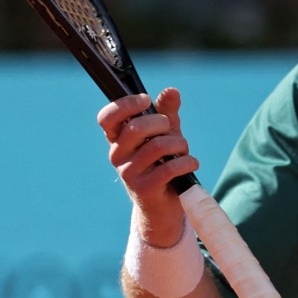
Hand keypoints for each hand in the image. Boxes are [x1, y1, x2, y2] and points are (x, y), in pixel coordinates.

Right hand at [97, 87, 198, 245]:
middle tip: (172, 132)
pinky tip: (191, 164)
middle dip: (163, 124)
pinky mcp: (144, 189)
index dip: (125, 105)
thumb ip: (167, 113)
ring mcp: (128, 173)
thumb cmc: (163, 164)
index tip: (146, 100)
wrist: (164, 206)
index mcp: (118, 139)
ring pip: (157, 146)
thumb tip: (171, 91)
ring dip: (179, 145)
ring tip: (184, 151)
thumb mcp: (166, 135)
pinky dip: (187, 162)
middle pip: (137, 127)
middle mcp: (118, 156)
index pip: (107, 118)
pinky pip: (169, 168)